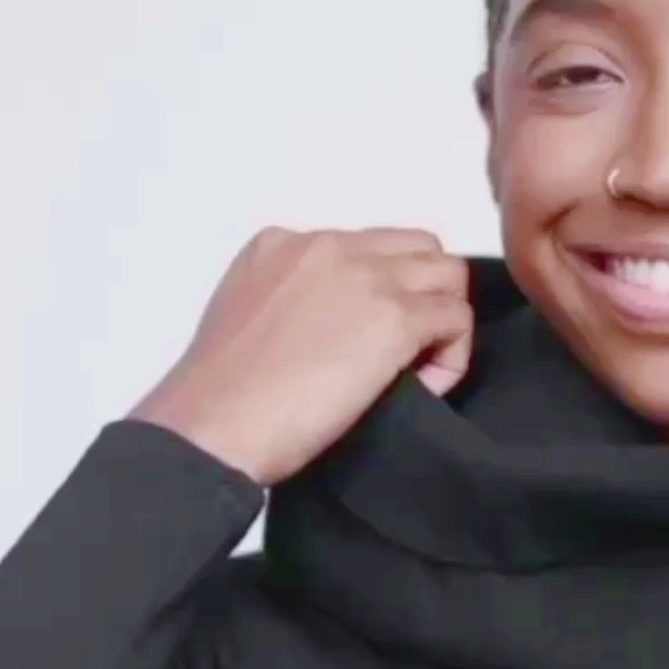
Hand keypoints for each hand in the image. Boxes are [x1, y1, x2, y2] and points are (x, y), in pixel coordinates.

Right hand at [128, 227, 471, 485]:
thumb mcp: (247, 314)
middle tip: (410, 348)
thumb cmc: (220, 394)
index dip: (383, 290)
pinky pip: (456, 320)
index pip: (369, 246)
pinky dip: (451, 357)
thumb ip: (293, 300)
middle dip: (426, 294)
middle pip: (419, 248)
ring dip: (444, 320)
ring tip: (418, 367)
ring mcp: (367, 278)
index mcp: (285, 243)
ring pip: (449, 276)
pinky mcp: (396, 318)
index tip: (366, 337)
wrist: (211, 425)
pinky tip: (422, 388)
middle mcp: (331, 246)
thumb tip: (338, 324)